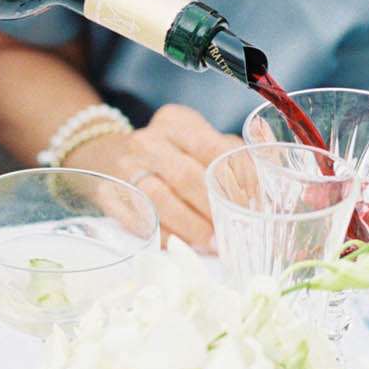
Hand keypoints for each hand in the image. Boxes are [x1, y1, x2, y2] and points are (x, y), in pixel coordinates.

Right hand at [66, 105, 238, 249]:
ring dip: (190, 226)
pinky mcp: (108, 195)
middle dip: (213, 208)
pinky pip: (140, 219)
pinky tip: (183, 246)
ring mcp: (125, 168)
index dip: (236, 179)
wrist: (105, 156)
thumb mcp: (194, 141)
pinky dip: (164, 236)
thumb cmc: (166, 154)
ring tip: (212, 244)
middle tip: (232, 233)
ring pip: (159, 199)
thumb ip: (229, 158)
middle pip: (186, 176)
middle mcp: (148, 140)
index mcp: (176, 122)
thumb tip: (264, 195)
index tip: (252, 205)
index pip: (213, 147)